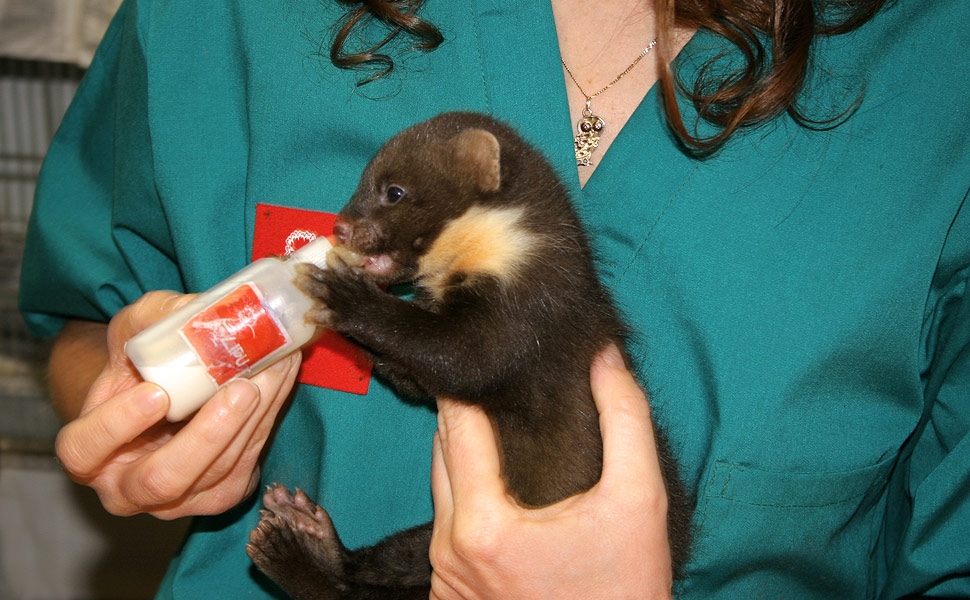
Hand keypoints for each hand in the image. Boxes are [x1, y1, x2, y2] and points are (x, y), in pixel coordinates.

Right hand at [53, 291, 300, 518]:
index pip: (84, 449)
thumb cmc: (144, 362)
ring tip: (274, 371)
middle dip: (207, 435)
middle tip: (241, 389)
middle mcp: (127, 489)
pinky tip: (280, 379)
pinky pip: (245, 465)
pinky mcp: (220, 494)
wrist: (174, 388)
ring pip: (216, 473)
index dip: (116, 425)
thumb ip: (154, 319)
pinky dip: (267, 419)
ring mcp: (177, 500)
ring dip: (253, 420)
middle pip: (163, 479)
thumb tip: (196, 312)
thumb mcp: (136, 330)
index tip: (156, 392)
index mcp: (88, 452)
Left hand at [428, 344, 672, 599]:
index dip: (471, 384)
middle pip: (441, 451)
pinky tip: (500, 483)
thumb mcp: (639, 500)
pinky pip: (445, 525)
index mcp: (482, 523)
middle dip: (466, 413)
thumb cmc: (626, 589)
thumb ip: (625, 418)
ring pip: (440, 487)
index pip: (456, 424)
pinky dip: (465, 496)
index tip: (491, 358)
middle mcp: (449, 548)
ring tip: (499, 424)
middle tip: (497, 384)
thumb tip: (603, 356)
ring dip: (464, 453)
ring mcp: (443, 576)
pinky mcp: (447, 594)